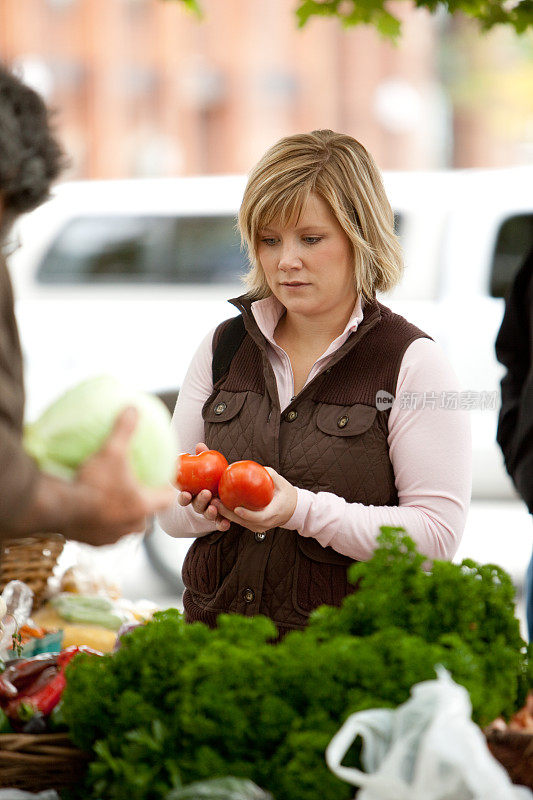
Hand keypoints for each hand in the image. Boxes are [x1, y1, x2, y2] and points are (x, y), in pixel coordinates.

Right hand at [66, 407, 173, 544]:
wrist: (62, 511)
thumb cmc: (92, 483)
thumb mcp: (111, 452)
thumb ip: (124, 430)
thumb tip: (133, 409)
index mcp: (143, 506)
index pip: (166, 499)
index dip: (167, 490)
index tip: (164, 481)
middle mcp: (131, 526)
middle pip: (145, 516)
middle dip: (141, 504)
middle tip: (134, 489)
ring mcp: (113, 537)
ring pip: (124, 527)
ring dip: (121, 515)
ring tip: (112, 501)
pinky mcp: (94, 544)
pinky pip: (102, 533)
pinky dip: (100, 523)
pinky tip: (90, 510)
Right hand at [177, 442, 229, 531]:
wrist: (219, 494)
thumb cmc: (209, 478)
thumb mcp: (206, 468)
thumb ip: (202, 458)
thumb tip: (199, 445)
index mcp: (192, 494)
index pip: (183, 497)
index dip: (183, 497)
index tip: (186, 493)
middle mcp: (198, 505)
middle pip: (196, 505)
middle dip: (200, 500)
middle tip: (206, 493)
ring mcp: (208, 513)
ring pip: (207, 514)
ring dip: (210, 512)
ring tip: (214, 507)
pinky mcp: (219, 519)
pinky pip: (219, 524)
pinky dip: (221, 525)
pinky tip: (226, 524)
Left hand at [212, 468, 296, 532]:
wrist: (293, 509)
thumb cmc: (287, 494)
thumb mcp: (282, 482)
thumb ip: (269, 474)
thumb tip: (254, 466)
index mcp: (273, 514)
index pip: (258, 517)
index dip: (247, 514)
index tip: (236, 508)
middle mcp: (264, 524)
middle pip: (243, 521)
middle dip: (227, 513)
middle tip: (215, 502)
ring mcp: (258, 527)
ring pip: (238, 522)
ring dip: (224, 514)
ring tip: (212, 502)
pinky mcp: (253, 526)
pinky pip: (240, 521)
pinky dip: (229, 514)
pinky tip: (219, 505)